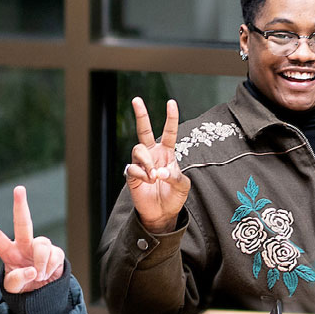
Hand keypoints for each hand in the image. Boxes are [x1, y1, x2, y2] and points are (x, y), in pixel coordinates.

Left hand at [0, 185, 66, 293]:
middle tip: (19, 189)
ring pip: (42, 244)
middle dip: (20, 205)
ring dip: (41, 262)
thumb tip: (32, 269)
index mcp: (9, 253)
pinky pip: (54, 255)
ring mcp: (40, 247)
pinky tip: (47, 273)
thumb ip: (17, 280)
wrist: (44, 295)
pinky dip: (50, 267)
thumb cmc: (25, 288)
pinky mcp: (55, 252)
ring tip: (39, 275)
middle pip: (22, 223)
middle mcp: (24, 245)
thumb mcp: (13, 289)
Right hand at [126, 97, 190, 233]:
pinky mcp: (131, 174)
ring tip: (154, 176)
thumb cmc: (174, 197)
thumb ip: (175, 176)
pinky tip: (148, 181)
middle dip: (140, 114)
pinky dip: (142, 174)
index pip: (169, 131)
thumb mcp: (182, 186)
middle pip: (144, 130)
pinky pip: (132, 167)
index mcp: (167, 153)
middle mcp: (152, 154)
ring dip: (147, 162)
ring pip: (138, 149)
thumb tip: (160, 171)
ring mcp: (141, 163)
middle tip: (136, 99)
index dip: (171, 117)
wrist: (162, 214)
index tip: (171, 102)